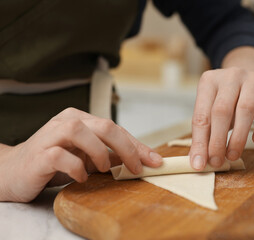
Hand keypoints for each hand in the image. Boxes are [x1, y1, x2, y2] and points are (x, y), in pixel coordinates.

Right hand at [0, 108, 161, 201]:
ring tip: (105, 169)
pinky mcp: (39, 154)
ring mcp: (51, 135)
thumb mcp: (87, 157)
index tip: (154, 161)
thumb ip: (109, 155)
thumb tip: (141, 160)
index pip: (116, 129)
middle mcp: (67, 121)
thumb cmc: (54, 162)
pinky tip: (81, 177)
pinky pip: (60, 156)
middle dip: (127, 148)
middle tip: (136, 168)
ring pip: (80, 132)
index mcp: (81, 119)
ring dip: (99, 152)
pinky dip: (76, 167)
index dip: (137, 145)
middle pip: (104, 126)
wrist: (14, 171)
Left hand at [189, 47, 253, 169]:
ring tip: (233, 155)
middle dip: (218, 140)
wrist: (251, 75)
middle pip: (221, 111)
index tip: (200, 163)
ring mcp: (253, 79)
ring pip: (246, 108)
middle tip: (217, 161)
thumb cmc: (228, 100)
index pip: (201, 116)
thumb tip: (199, 160)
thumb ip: (205, 133)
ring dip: (239, 137)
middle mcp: (230, 76)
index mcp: (209, 81)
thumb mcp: (212, 112)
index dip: (199, 142)